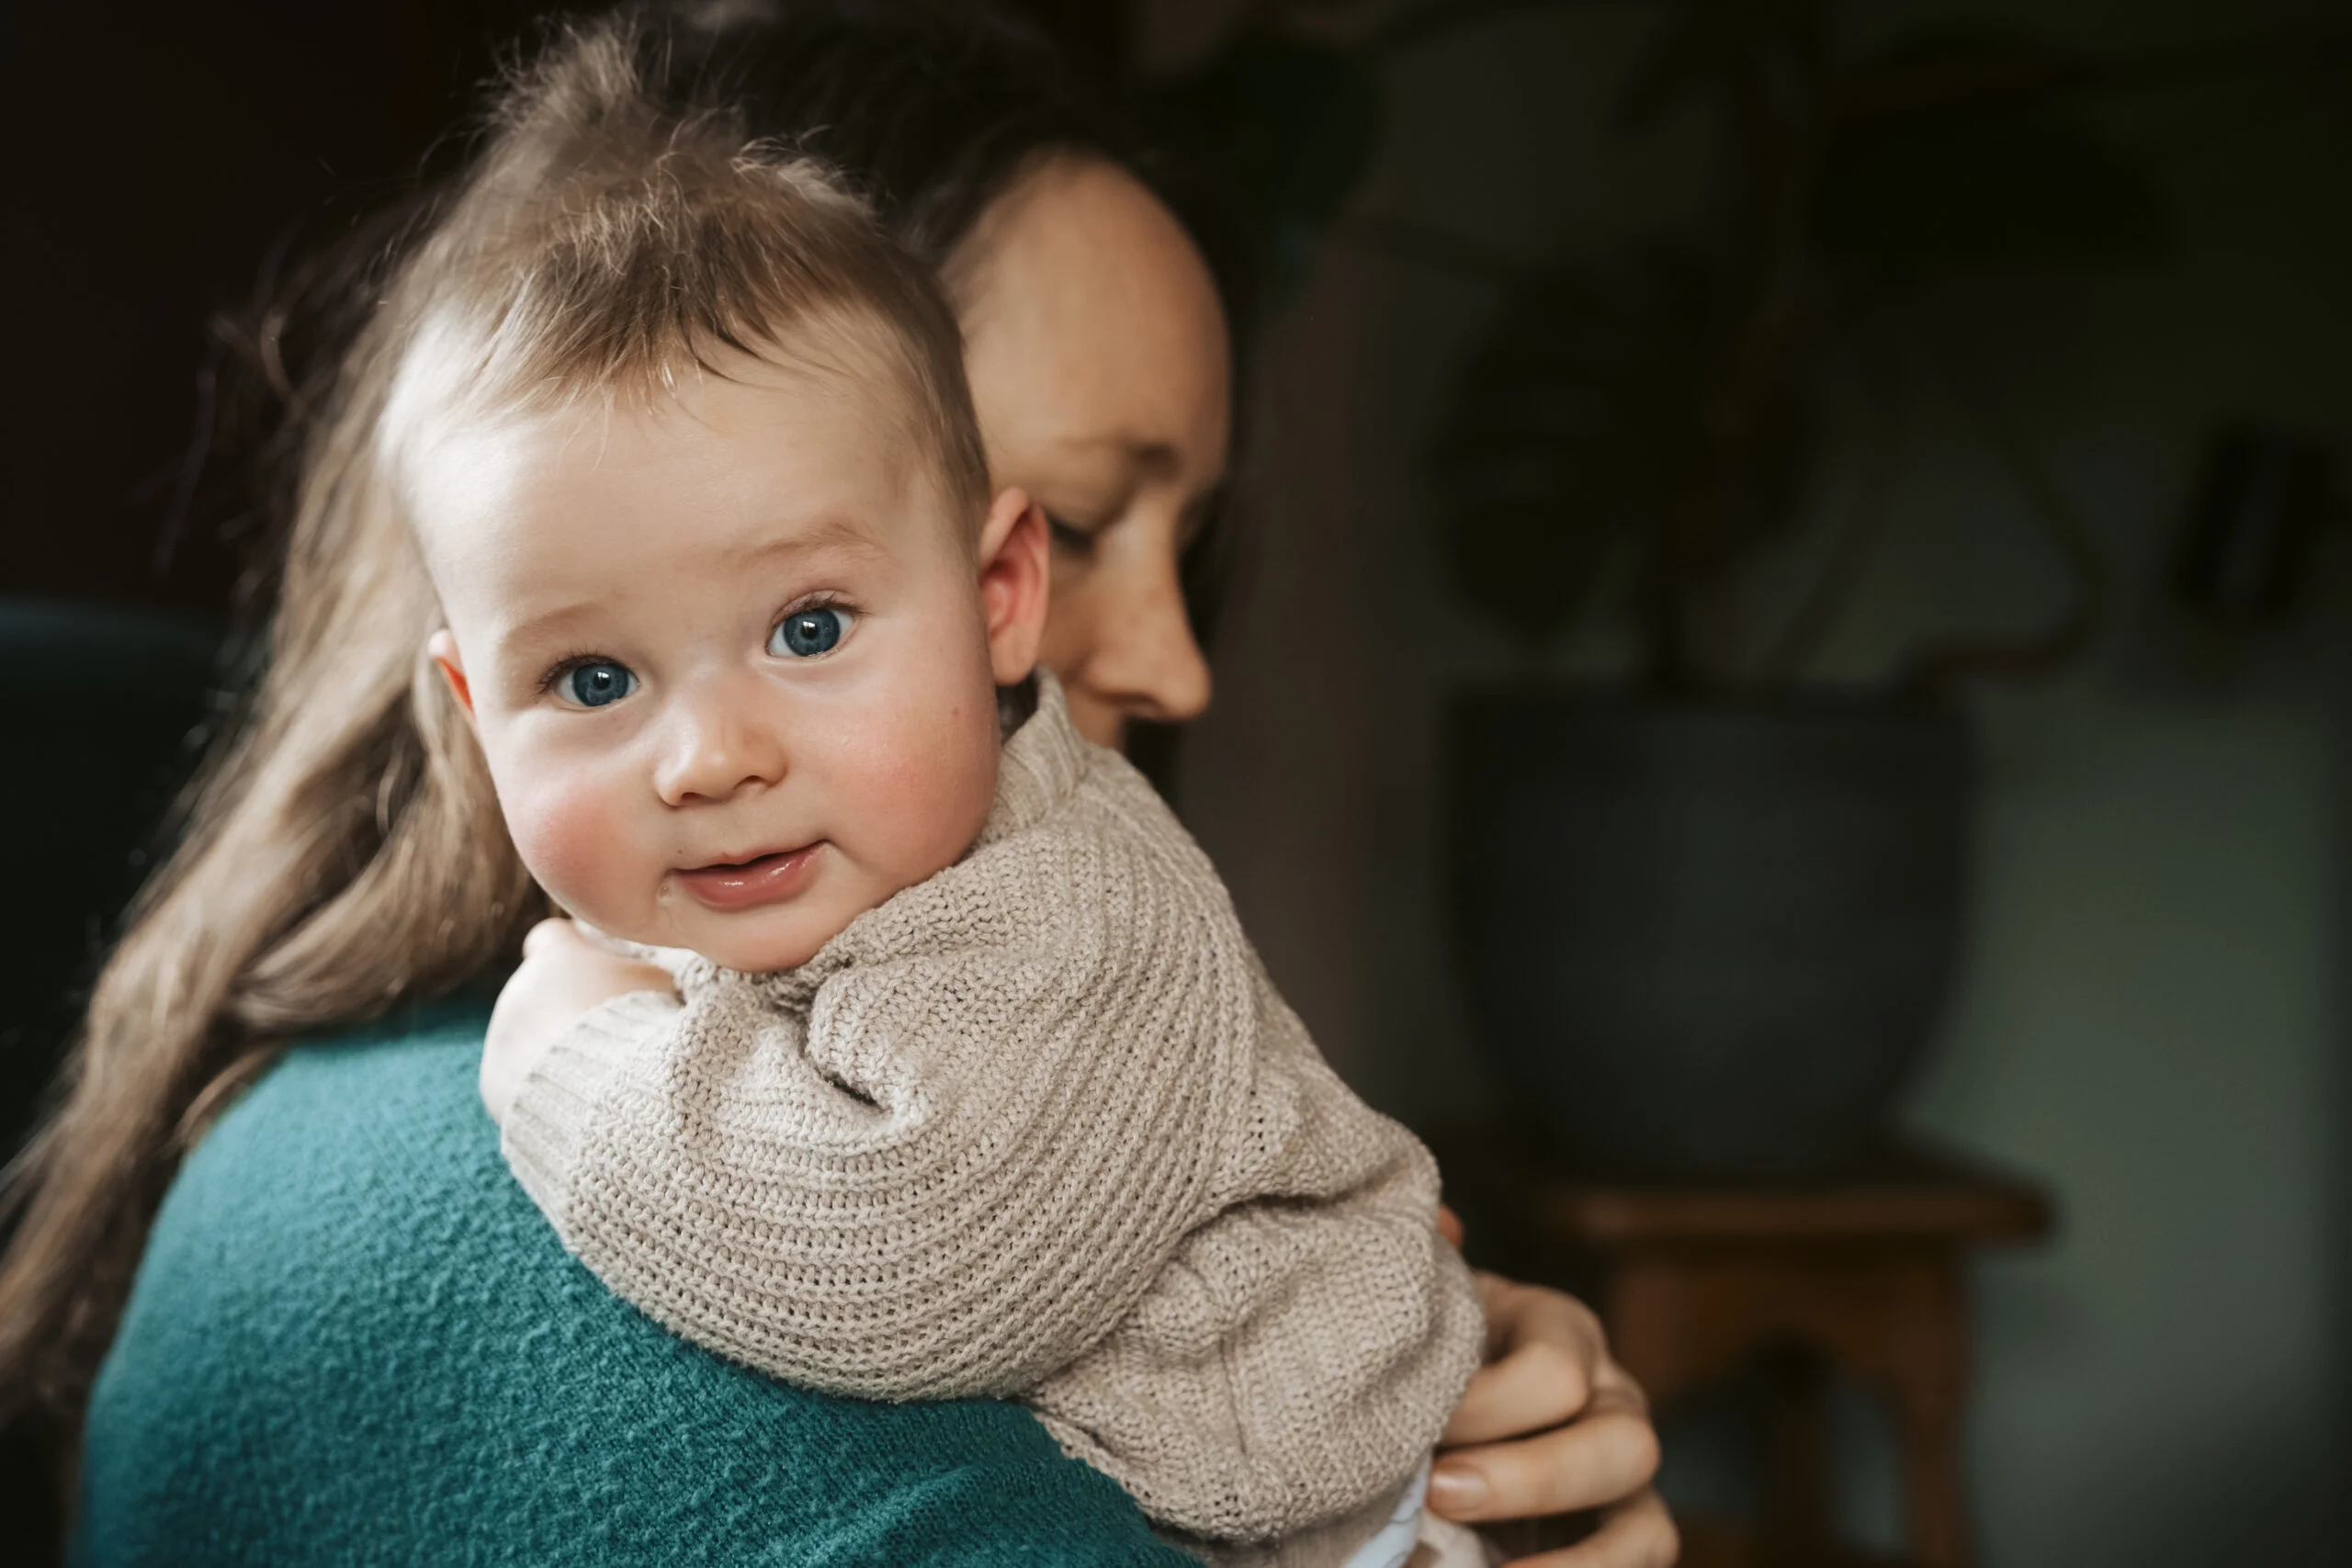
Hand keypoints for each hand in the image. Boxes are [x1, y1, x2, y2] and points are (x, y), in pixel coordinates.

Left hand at [480, 919, 674, 1124]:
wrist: (608, 1097)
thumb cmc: (641, 1031)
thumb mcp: (657, 983)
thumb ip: (636, 969)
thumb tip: (641, 970)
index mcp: (557, 956)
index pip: (552, 936)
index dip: (572, 951)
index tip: (590, 969)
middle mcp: (520, 988)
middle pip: (543, 992)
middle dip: (569, 1009)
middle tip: (608, 1035)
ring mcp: (502, 1035)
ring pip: (529, 1036)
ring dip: (555, 1049)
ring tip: (597, 1075)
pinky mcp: (494, 1080)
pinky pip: (521, 1079)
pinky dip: (544, 1087)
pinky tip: (575, 1101)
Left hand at [1431, 1268, 1677, 1566]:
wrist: (1430, 1399)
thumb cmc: (1423, 1347)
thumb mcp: (1424, 1306)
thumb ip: (1430, 1270)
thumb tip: (1444, 1224)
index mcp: (1561, 1330)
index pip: (1553, 1371)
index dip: (1481, 1407)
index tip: (1408, 1429)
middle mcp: (1611, 1397)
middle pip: (1619, 1444)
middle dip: (1525, 1479)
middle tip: (1437, 1492)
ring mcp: (1627, 1476)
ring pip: (1645, 1525)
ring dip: (1571, 1563)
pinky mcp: (1626, 1532)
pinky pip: (1641, 1566)